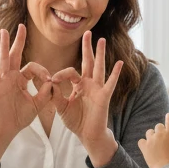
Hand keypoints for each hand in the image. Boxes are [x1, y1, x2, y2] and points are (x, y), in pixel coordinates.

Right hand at [0, 24, 54, 142]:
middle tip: (22, 26)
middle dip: (19, 41)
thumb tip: (52, 82)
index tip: (48, 80)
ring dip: (5, 45)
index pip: (31, 67)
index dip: (41, 71)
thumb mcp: (37, 104)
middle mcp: (11, 77)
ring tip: (4, 32)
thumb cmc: (20, 117)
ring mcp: (3, 80)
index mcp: (21, 80)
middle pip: (15, 55)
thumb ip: (45, 93)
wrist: (8, 129)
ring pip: (4, 59)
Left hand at [50, 31, 122, 156]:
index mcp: (78, 85)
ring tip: (101, 40)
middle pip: (88, 62)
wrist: (87, 134)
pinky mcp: (104, 96)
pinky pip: (111, 83)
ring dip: (100, 54)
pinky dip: (115, 73)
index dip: (61, 74)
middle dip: (87, 47)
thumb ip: (55, 95)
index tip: (52, 80)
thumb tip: (48, 82)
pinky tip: (120, 62)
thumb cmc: (76, 121)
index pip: (70, 72)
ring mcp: (98, 89)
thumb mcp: (61, 107)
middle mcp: (89, 84)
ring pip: (99, 67)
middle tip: (87, 32)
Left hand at [138, 113, 168, 167]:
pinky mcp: (144, 146)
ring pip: (149, 132)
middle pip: (158, 126)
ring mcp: (151, 139)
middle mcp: (160, 134)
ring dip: (152, 136)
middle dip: (161, 131)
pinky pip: (141, 141)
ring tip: (155, 145)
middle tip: (162, 139)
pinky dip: (144, 143)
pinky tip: (147, 148)